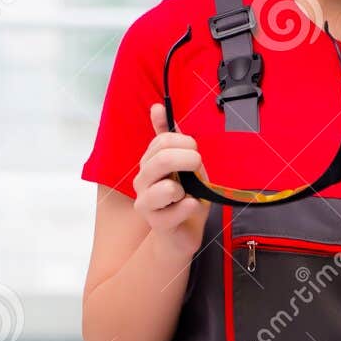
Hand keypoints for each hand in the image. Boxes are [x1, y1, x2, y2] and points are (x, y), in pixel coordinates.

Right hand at [132, 103, 210, 261]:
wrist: (181, 234)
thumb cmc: (185, 198)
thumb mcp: (184, 165)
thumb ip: (171, 137)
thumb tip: (156, 107)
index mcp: (149, 162)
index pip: (162, 141)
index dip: (185, 142)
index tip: (195, 150)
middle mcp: (142, 180)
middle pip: (162, 160)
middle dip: (188, 160)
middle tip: (198, 168)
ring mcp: (146, 203)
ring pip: (166, 188)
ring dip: (186, 188)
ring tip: (187, 193)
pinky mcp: (156, 223)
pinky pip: (178, 209)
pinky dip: (190, 207)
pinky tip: (190, 207)